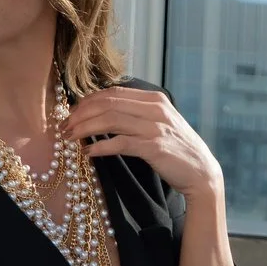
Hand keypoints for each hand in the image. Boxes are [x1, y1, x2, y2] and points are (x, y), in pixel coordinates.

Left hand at [66, 86, 224, 203]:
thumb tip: (102, 115)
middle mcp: (155, 109)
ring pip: (110, 120)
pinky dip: (100, 147)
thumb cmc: (176, 150)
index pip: (112, 92)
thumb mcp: (159, 124)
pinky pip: (120, 143)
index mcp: (154, 99)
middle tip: (64, 127)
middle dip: (80, 113)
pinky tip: (89, 153)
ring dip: (85, 128)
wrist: (202, 173)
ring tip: (70, 138)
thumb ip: (136, 115)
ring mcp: (155, 127)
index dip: (87, 101)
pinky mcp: (154, 147)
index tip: (71, 113)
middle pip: (107, 103)